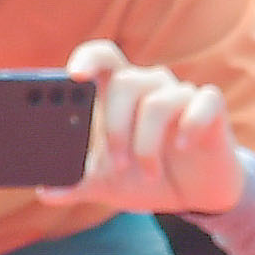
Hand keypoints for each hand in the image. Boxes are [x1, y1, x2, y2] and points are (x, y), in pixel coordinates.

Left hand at [67, 36, 247, 219]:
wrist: (196, 196)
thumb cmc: (149, 179)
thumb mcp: (107, 185)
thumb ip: (77, 184)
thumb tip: (44, 191)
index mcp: (119, 94)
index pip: (102, 57)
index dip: (88, 58)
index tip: (74, 77)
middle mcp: (149, 87)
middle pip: (127, 81)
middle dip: (117, 126)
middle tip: (119, 163)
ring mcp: (181, 96)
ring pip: (158, 100)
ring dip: (147, 142)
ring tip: (149, 173)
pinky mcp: (211, 108)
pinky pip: (201, 102)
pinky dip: (190, 126)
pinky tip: (182, 147)